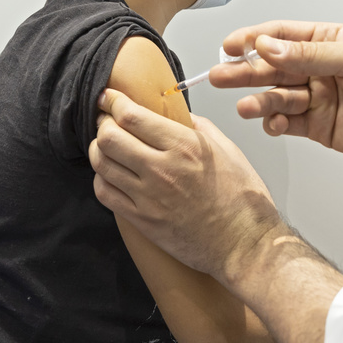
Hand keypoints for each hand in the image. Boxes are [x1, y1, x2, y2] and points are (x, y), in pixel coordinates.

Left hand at [89, 89, 284, 281]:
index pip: (132, 116)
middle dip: (103, 123)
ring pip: (102, 164)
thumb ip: (200, 128)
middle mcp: (162, 169)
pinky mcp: (142, 220)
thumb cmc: (242, 199)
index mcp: (184, 146)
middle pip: (109, 137)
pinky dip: (101, 178)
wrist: (244, 245)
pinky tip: (111, 174)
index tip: (108, 97)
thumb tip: (180, 116)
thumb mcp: (228, 151)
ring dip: (99, 150)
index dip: (113, 102)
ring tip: (106, 146)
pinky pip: (105, 193)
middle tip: (107, 121)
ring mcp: (148, 197)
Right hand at [210, 20, 342, 168]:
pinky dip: (275, 123)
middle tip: (219, 76)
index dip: (253, 40)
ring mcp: (317, 98)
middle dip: (245, 72)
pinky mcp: (319, 127)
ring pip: (276, 96)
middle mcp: (318, 68)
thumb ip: (309, 55)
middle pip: (271, 67)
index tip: (230, 46)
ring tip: (246, 106)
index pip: (281, 36)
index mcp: (326, 41)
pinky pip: (287, 122)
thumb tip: (269, 46)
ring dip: (259, 100)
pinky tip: (271, 122)